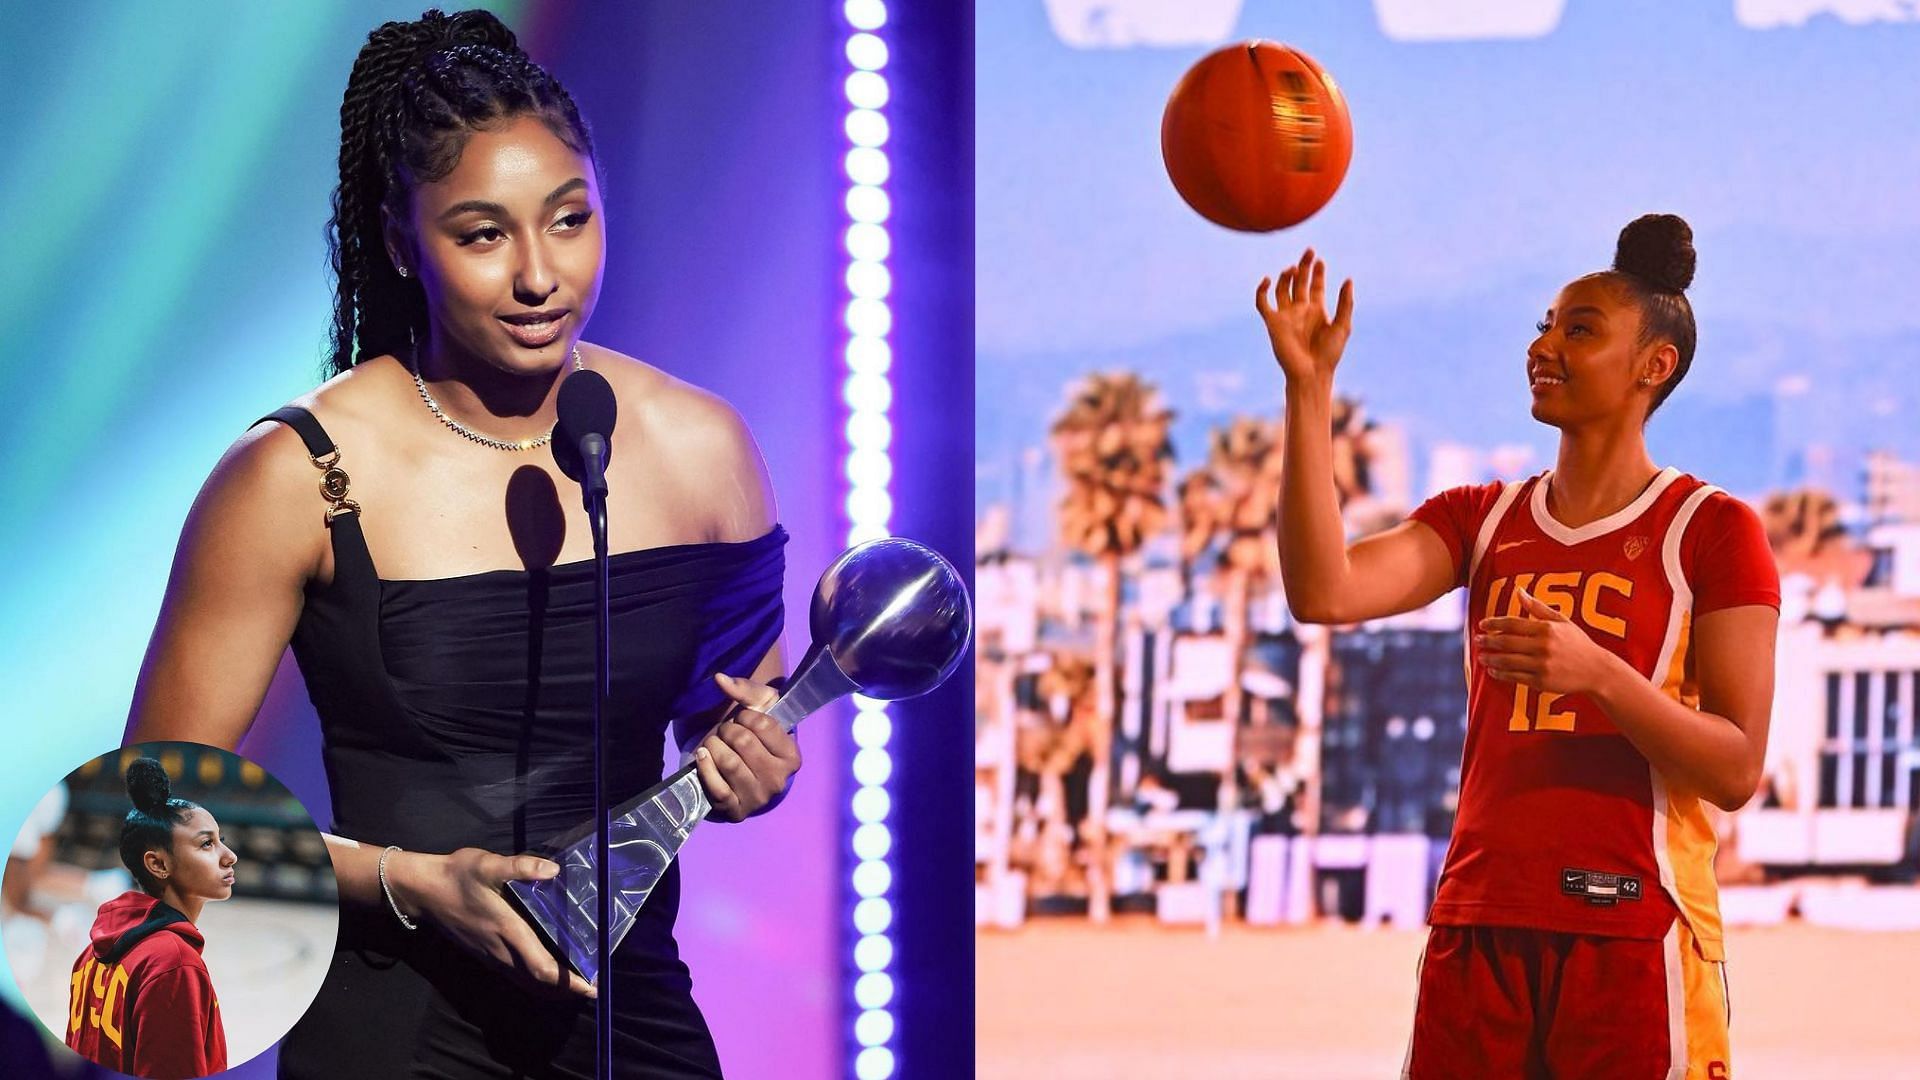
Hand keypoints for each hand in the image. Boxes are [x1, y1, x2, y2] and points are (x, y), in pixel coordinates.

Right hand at [388, 847, 594, 1000]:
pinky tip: (542, 973)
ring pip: (525, 982)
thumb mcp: (488, 865)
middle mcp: (500, 951)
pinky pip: (514, 976)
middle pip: (538, 983)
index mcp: (508, 931)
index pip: (542, 968)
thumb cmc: (457, 876)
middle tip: (592, 988)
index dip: (568, 981)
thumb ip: (521, 867)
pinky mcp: (483, 955)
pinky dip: (534, 981)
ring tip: (575, 985)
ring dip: (551, 989)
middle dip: (566, 990)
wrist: (421, 890)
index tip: (591, 986)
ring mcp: (490, 956)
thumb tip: (553, 870)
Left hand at [695, 673, 801, 821]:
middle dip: (727, 730)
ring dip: (714, 746)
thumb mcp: (761, 709)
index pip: (764, 724)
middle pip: (743, 742)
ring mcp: (758, 798)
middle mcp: (779, 780)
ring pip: (728, 762)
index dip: (746, 716)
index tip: (743, 719)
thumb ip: (745, 690)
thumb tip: (720, 679)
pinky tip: (702, 755)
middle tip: (726, 732)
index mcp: (792, 757)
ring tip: (714, 743)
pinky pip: (717, 788)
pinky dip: (705, 768)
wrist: (746, 774)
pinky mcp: (736, 811)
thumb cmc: (756, 737)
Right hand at [1254, 247, 1353, 386]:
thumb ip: (1345, 302)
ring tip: (1293, 268)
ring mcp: (1285, 315)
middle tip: (1309, 251)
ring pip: (1282, 288)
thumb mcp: (1343, 325)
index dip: (1317, 272)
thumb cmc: (1330, 354)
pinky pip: (1262, 303)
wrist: (1311, 373)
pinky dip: (1262, 290)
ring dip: (1286, 276)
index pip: (1315, 285)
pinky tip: (1268, 279)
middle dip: (1304, 267)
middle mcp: (1300, 310)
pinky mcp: (1272, 322)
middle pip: (1299, 282)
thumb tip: (1348, 279)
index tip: (1320, 260)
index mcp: (1317, 311)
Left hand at [1477, 587, 1625, 696]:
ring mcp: (1542, 665)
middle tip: (1477, 640)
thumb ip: (1538, 607)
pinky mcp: (1541, 681)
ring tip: (1481, 657)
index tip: (1481, 625)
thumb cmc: (1578, 643)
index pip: (1512, 624)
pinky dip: (1501, 674)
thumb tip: (1519, 590)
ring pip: (1508, 661)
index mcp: (1546, 629)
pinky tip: (1493, 672)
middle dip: (1488, 641)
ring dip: (1491, 659)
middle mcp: (1543, 646)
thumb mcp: (1562, 621)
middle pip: (1506, 642)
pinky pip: (1515, 677)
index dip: (1494, 623)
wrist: (1597, 671)